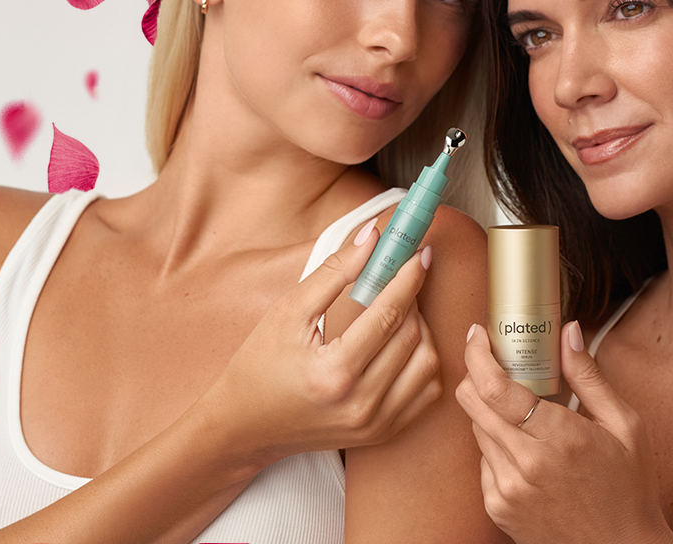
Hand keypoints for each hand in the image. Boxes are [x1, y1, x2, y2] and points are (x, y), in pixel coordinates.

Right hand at [206, 220, 441, 467]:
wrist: (246, 426)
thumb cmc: (260, 364)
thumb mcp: (288, 310)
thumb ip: (333, 272)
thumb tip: (372, 239)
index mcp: (334, 373)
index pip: (388, 314)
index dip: (408, 277)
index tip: (418, 252)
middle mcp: (361, 404)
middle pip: (411, 336)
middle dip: (412, 295)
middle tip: (401, 272)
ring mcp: (375, 424)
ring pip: (427, 364)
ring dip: (421, 327)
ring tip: (398, 306)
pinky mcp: (382, 433)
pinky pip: (425, 392)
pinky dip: (422, 360)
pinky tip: (402, 340)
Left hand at [455, 322, 672, 543]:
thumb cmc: (630, 490)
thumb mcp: (625, 427)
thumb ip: (589, 376)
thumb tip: (567, 330)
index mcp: (558, 438)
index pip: (494, 387)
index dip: (477, 354)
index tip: (478, 334)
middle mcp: (526, 464)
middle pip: (472, 402)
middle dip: (476, 372)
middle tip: (495, 361)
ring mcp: (508, 490)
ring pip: (476, 427)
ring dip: (489, 409)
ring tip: (522, 410)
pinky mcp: (498, 507)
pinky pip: (483, 458)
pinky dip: (496, 442)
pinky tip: (526, 449)